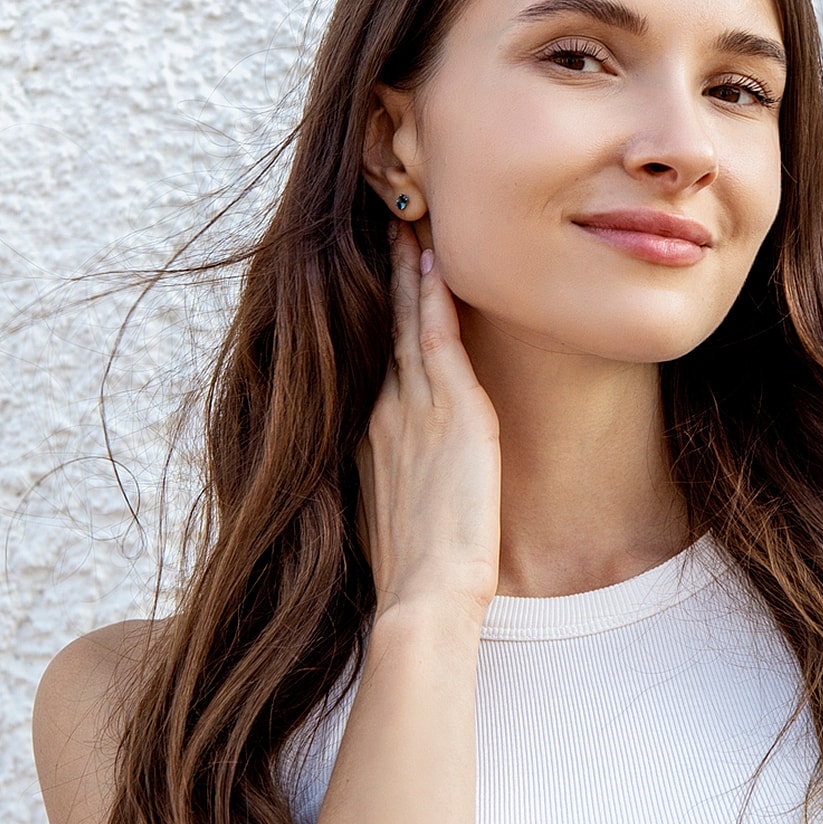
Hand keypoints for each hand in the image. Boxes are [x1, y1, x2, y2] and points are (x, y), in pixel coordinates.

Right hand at [356, 220, 500, 620]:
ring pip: (405, 323)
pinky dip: (433, 297)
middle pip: (380, 331)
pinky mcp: (454, 413)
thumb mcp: (397, 520)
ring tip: (403, 225)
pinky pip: (437, 338)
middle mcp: (385, 415)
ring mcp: (415, 410)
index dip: (370, 322)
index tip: (366, 288)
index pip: (372, 363)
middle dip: (379, 282)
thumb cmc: (415, 576)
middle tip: (379, 232)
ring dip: (405, 274)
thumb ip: (399, 487)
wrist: (424, 598)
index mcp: (371, 440)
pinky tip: (434, 260)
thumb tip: (408, 485)